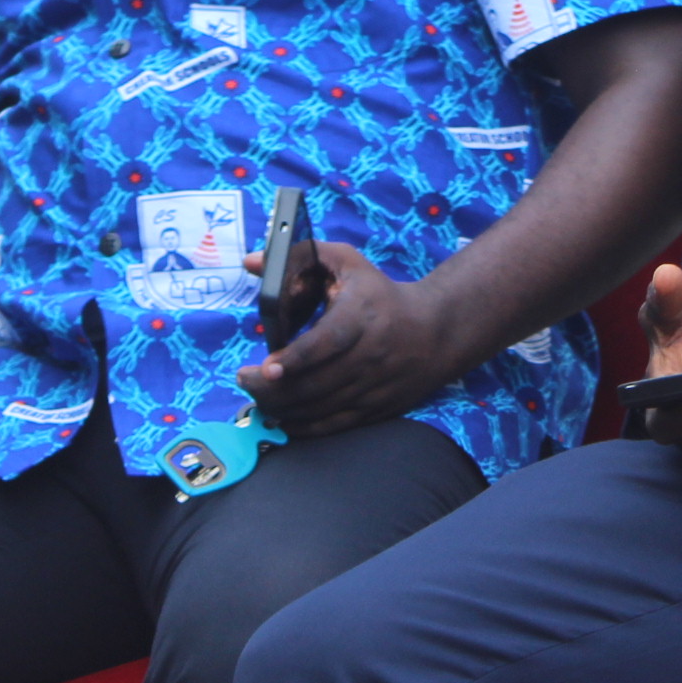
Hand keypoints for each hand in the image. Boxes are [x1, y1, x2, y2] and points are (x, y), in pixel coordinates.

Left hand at [235, 242, 473, 435]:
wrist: (436, 331)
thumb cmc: (380, 294)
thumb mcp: (348, 263)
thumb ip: (301, 256)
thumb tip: (252, 262)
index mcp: (362, 316)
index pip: (328, 342)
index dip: (296, 358)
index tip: (266, 367)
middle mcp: (371, 356)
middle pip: (315, 384)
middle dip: (271, 388)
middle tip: (245, 379)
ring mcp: (374, 387)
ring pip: (319, 409)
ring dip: (281, 408)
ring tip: (258, 395)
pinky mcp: (376, 409)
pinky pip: (333, 426)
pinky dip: (302, 426)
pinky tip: (282, 416)